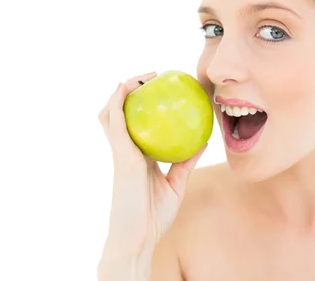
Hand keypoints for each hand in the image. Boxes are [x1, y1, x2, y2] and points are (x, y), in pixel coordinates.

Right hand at [98, 72, 206, 257]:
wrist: (139, 237)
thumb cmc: (154, 216)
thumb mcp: (176, 183)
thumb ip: (185, 162)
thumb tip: (203, 141)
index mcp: (139, 157)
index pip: (138, 125)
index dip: (144, 106)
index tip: (163, 90)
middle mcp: (127, 151)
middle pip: (122, 114)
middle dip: (132, 92)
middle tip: (154, 77)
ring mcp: (121, 152)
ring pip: (111, 114)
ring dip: (122, 91)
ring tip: (140, 77)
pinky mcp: (120, 155)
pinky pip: (115, 123)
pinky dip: (117, 103)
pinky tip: (125, 87)